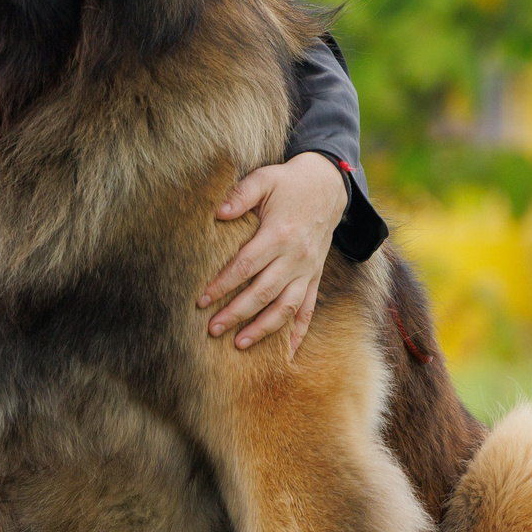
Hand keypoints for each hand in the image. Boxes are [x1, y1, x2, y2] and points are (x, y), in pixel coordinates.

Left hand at [196, 152, 347, 360]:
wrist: (329, 186)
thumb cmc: (289, 183)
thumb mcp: (264, 179)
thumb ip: (240, 195)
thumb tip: (217, 213)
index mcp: (279, 234)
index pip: (246, 266)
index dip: (223, 284)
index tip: (202, 300)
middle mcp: (296, 257)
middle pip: (263, 292)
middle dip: (237, 313)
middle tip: (212, 329)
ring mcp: (308, 269)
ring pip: (286, 307)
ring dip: (264, 328)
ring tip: (240, 344)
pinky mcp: (315, 276)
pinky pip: (309, 309)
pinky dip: (299, 331)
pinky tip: (287, 352)